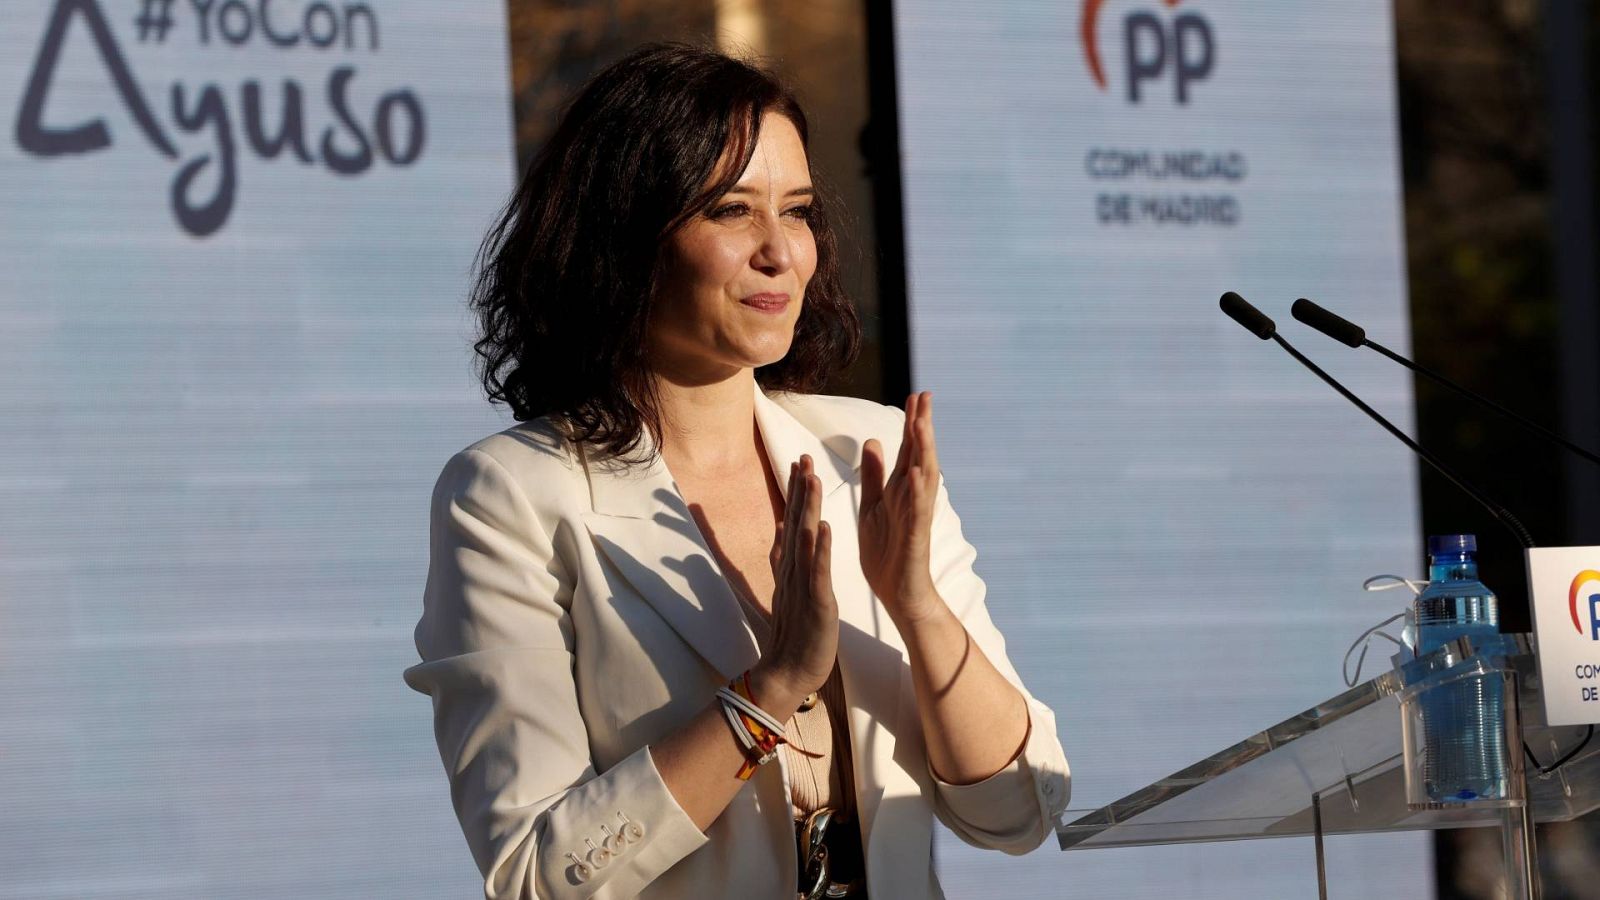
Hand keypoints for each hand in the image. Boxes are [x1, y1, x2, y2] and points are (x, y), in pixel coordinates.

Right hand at [752, 454, 839, 713]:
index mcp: (790, 565)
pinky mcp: (815, 602)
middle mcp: (792, 569)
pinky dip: (821, 549)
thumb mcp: (789, 587)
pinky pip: (818, 572)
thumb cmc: (794, 631)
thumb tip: (782, 529)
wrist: (790, 670)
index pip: (792, 521)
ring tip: (812, 478)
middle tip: (803, 455)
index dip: (796, 491)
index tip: (799, 461)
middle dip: (799, 489)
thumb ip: (784, 557)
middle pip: (795, 521)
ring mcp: (802, 584)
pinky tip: (826, 528)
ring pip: (805, 539)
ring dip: (808, 508)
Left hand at [859, 391, 942, 623]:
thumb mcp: (873, 506)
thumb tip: (873, 441)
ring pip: (922, 478)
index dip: (912, 423)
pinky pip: (916, 512)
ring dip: (923, 451)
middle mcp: (912, 498)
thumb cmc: (887, 552)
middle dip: (922, 427)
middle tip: (925, 396)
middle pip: (919, 456)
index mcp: (900, 490)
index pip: (908, 450)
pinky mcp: (914, 538)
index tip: (916, 394)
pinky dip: (916, 492)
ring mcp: (916, 517)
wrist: (897, 593)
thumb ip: (874, 476)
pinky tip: (914, 472)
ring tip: (922, 424)